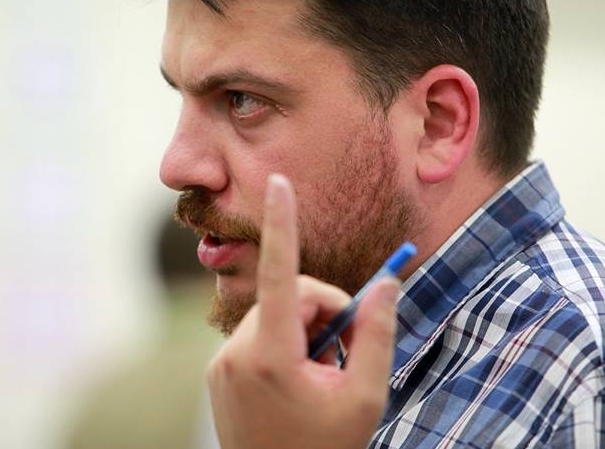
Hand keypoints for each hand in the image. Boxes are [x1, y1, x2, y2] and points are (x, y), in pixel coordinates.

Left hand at [207, 173, 399, 448]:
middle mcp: (238, 354)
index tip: (278, 182)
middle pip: (290, 297)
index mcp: (272, 356)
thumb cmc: (328, 448)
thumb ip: (377, 333)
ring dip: (306, 330)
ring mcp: (223, 365)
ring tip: (322, 373)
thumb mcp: (366, 395)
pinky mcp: (219, 374)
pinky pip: (258, 336)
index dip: (282, 224)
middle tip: (347, 349)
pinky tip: (298, 382)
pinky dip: (283, 344)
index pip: (279, 274)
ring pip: (275, 315)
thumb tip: (385, 282)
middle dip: (324, 312)